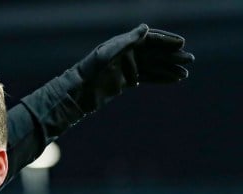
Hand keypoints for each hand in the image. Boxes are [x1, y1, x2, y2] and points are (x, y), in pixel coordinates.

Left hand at [72, 24, 194, 112]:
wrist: (78, 91)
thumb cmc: (91, 69)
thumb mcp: (108, 53)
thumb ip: (127, 40)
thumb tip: (146, 27)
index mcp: (124, 44)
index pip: (150, 40)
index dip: (166, 41)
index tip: (182, 44)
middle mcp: (127, 54)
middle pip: (155, 53)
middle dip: (172, 57)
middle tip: (190, 60)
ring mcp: (127, 67)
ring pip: (153, 67)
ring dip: (169, 69)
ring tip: (185, 75)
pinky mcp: (125, 81)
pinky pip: (147, 78)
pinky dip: (160, 79)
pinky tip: (173, 81)